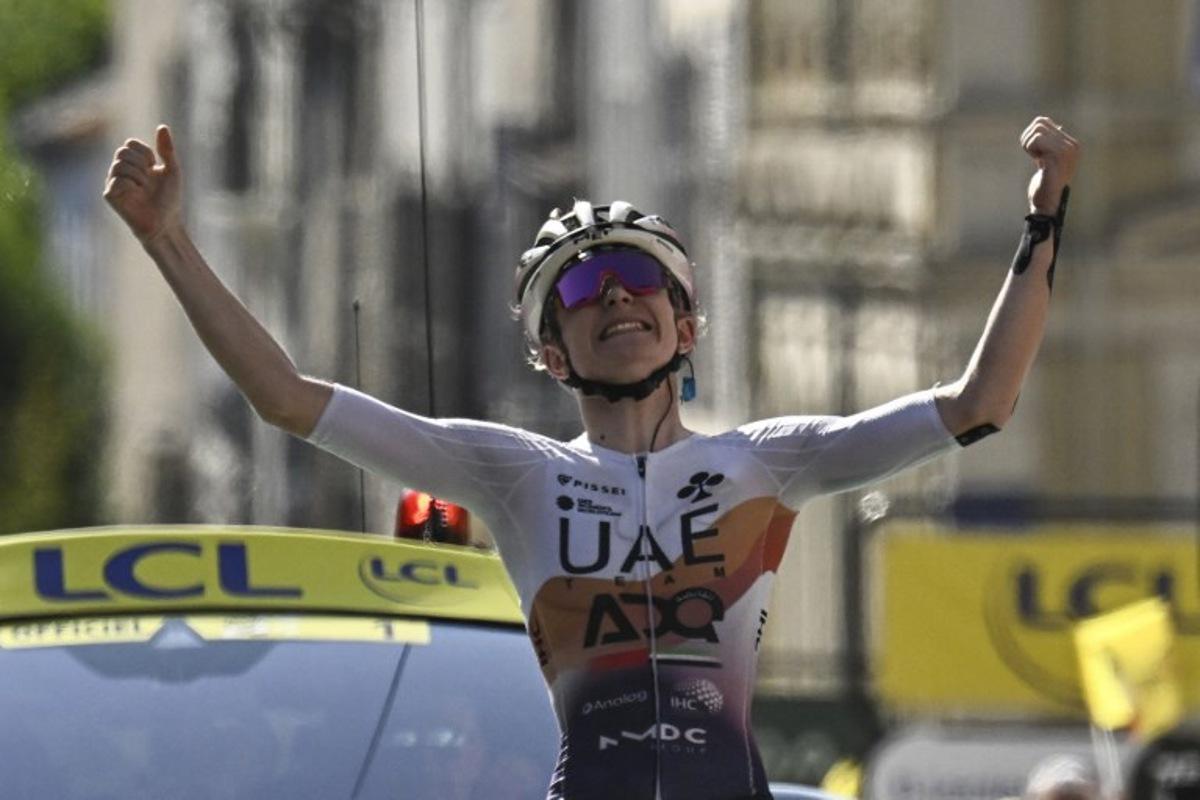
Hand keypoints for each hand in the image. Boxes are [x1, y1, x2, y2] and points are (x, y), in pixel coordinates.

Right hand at [102, 125, 182, 243]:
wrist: (166, 222)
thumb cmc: (170, 199)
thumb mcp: (172, 170)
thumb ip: (167, 149)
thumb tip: (162, 126)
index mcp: (134, 163)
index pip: (130, 143)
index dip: (145, 153)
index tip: (153, 167)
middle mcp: (120, 170)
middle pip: (122, 151)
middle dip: (141, 164)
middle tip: (149, 182)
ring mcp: (113, 182)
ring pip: (120, 165)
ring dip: (139, 178)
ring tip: (144, 191)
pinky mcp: (109, 194)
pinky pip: (117, 180)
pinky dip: (132, 187)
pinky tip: (136, 197)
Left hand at [1022, 116, 1079, 214]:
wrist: (1047, 204)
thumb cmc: (1046, 184)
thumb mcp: (1049, 160)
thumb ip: (1051, 144)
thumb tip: (1052, 124)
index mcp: (1072, 145)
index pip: (1043, 121)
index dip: (1031, 136)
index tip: (1035, 153)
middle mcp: (1072, 146)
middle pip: (1039, 122)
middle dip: (1028, 138)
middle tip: (1032, 156)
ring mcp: (1066, 151)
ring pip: (1037, 130)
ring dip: (1028, 144)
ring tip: (1034, 158)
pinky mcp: (1056, 157)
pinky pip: (1036, 139)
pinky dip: (1029, 148)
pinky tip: (1036, 161)